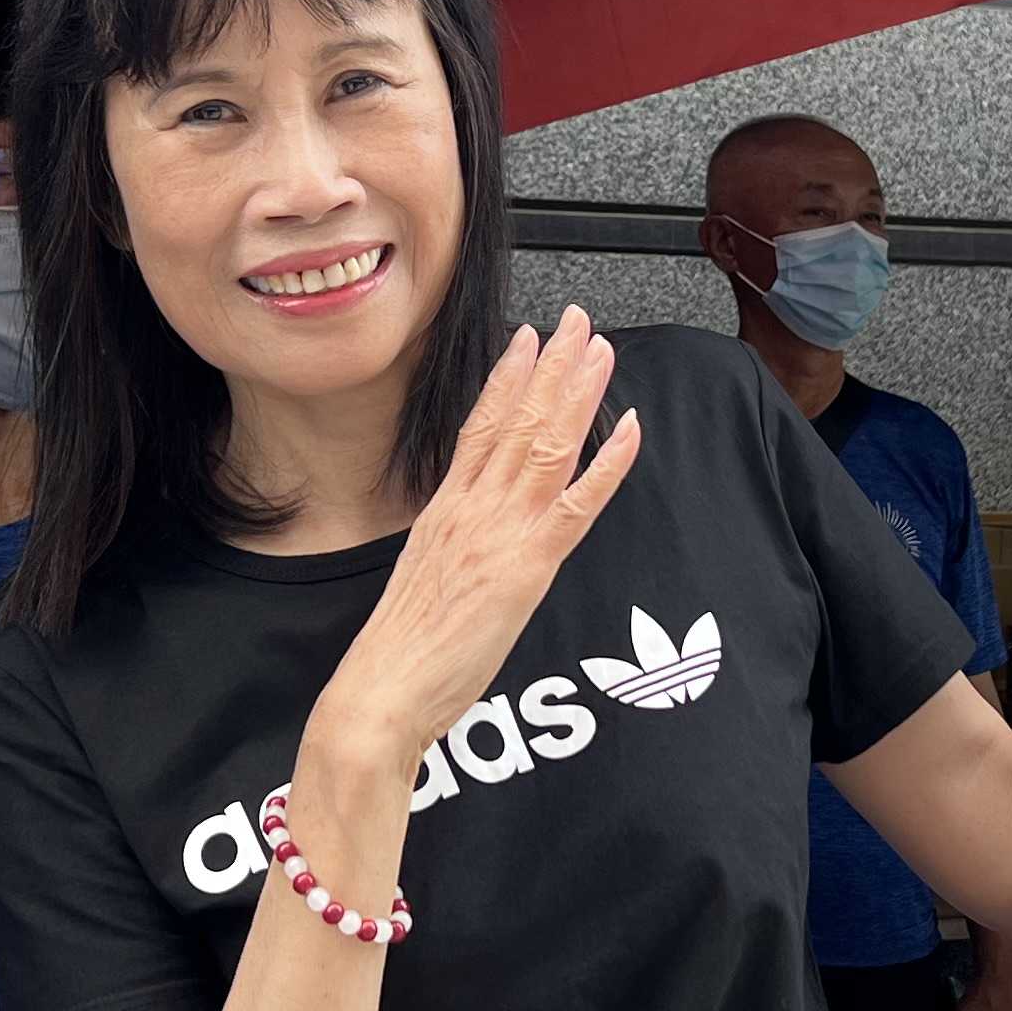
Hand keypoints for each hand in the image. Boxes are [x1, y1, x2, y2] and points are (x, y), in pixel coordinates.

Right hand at [310, 312, 641, 767]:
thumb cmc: (399, 651)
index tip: (527, 338)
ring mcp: (501, 531)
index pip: (480, 425)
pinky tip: (630, 429)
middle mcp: (472, 508)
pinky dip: (608, 463)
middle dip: (552, 366)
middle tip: (578, 321)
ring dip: (580, 393)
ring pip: (548, 445)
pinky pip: (577, 503)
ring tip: (601, 350)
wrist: (381, 689)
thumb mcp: (421, 576)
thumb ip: (451, 543)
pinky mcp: (527, 566)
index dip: (507, 377)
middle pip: (518, 420)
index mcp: (444, 509)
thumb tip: (471, 533)